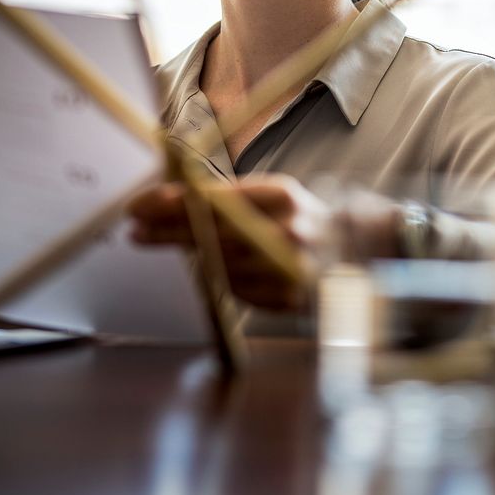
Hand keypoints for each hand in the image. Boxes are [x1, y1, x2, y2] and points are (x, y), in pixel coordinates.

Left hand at [127, 174, 400, 310]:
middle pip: (210, 235)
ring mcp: (288, 269)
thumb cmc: (303, 218)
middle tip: (137, 231)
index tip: (140, 206)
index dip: (172, 204)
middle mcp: (286, 232)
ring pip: (220, 267)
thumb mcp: (274, 195)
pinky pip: (239, 291)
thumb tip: (168, 202)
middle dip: (167, 233)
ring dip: (200, 257)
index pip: (213, 200)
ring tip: (192, 247)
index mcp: (282, 197)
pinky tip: (234, 268)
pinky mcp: (288, 299)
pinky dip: (229, 279)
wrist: (357, 251)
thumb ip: (229, 199)